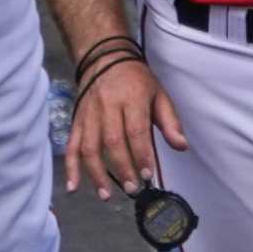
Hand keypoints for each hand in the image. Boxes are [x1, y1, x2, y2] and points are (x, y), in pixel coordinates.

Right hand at [65, 56, 187, 199]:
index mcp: (131, 100)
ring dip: (96, 174)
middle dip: (122, 169)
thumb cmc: (137, 79)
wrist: (104, 56)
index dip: (142, 155)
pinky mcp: (77, 120)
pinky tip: (73, 186)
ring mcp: (89, 114)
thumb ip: (171, 122)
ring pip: (89, 147)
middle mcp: (107, 107)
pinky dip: (71, 167)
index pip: (136, 131)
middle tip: (133, 188)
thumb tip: (182, 147)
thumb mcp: (160, 95)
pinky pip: (72, 145)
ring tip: (106, 194)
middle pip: (112, 142)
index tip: (149, 175)